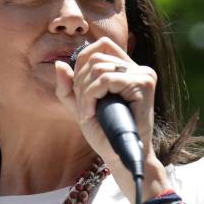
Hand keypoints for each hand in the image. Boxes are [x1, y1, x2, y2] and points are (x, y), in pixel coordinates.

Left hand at [53, 37, 154, 163]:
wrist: (120, 156)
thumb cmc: (104, 134)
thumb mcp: (80, 107)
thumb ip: (68, 87)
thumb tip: (59, 64)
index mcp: (126, 69)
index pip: (101, 46)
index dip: (82, 64)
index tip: (80, 92)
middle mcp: (137, 68)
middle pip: (96, 56)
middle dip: (80, 82)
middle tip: (83, 108)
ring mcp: (143, 75)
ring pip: (99, 68)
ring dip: (85, 92)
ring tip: (88, 113)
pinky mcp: (144, 84)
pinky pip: (106, 79)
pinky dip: (92, 96)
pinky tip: (92, 113)